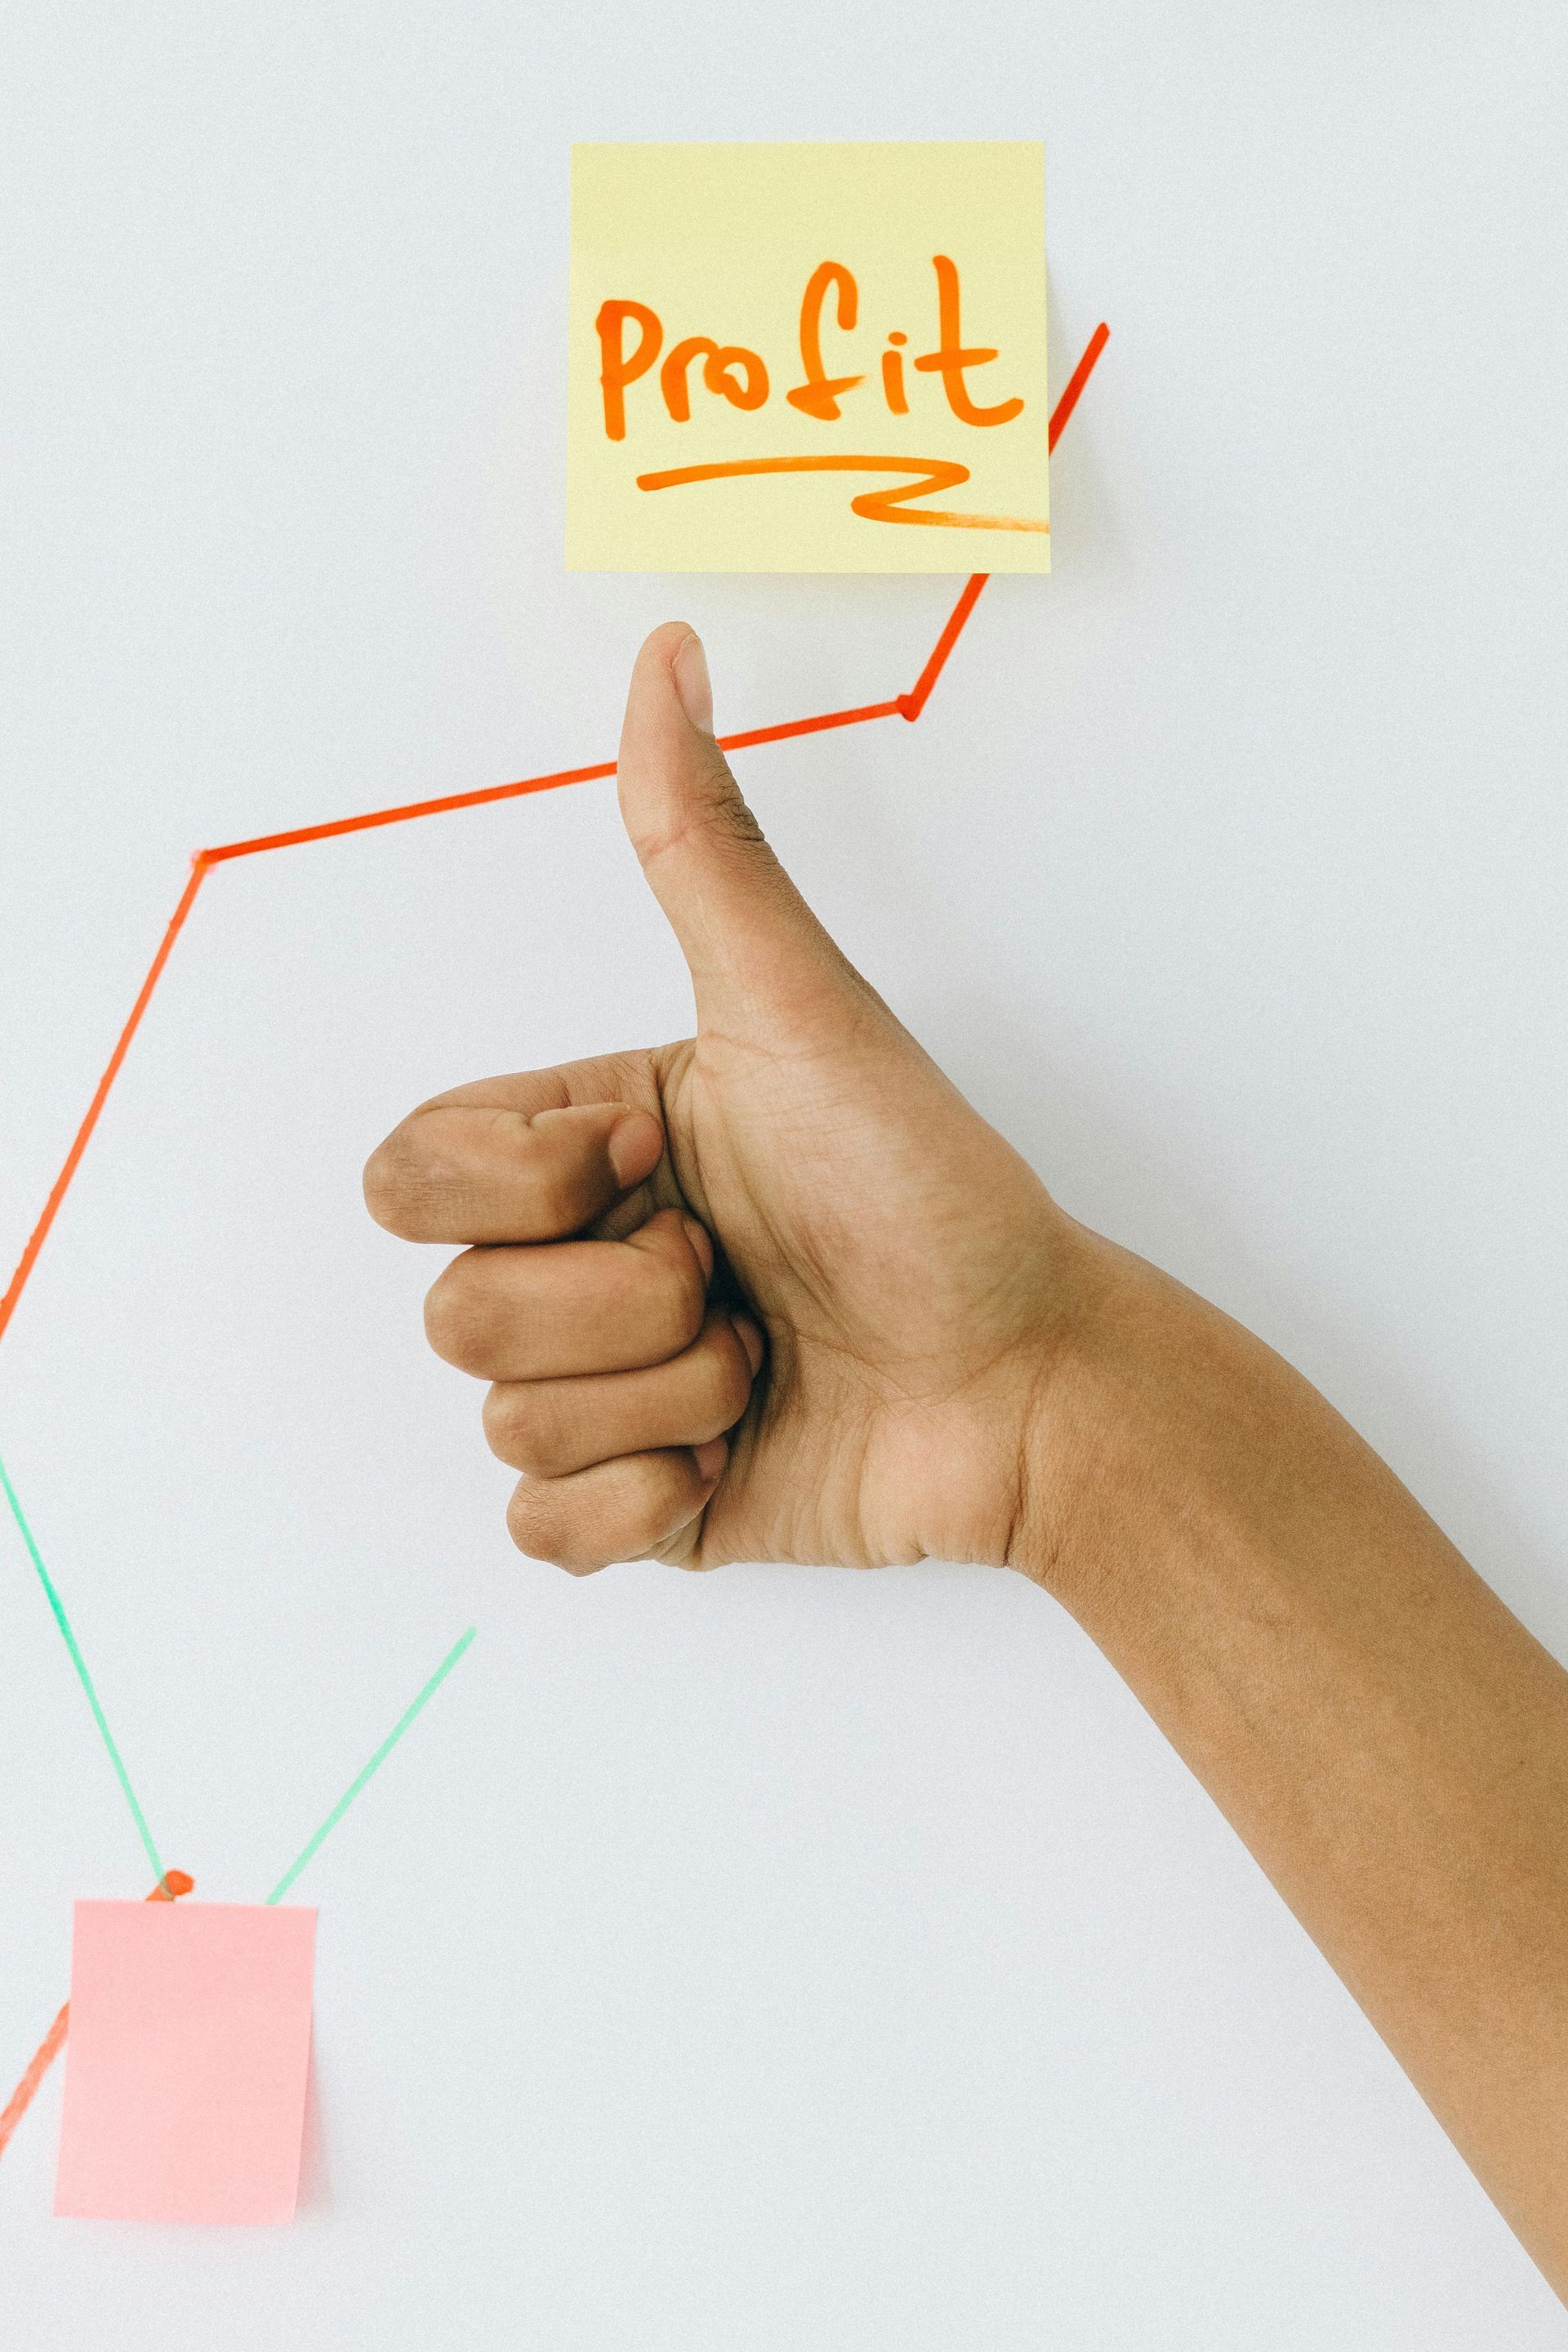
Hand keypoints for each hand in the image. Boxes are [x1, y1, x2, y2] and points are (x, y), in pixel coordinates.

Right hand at [364, 622, 1098, 1575]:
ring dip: (668, 1394)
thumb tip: (665, 652)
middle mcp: (583, 1264)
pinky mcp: (642, 1504)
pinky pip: (542, 1530)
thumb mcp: (803, 1011)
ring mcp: (607, 1391)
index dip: (526, 1183)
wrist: (1032, 1380)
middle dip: (618, 1304)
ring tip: (769, 1361)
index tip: (661, 1159)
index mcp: (589, 1147)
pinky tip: (740, 1453)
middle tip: (737, 1276)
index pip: (415, 1173)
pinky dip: (647, 1500)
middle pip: (454, 1310)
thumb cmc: (933, 1190)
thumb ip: (702, 845)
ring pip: (508, 1423)